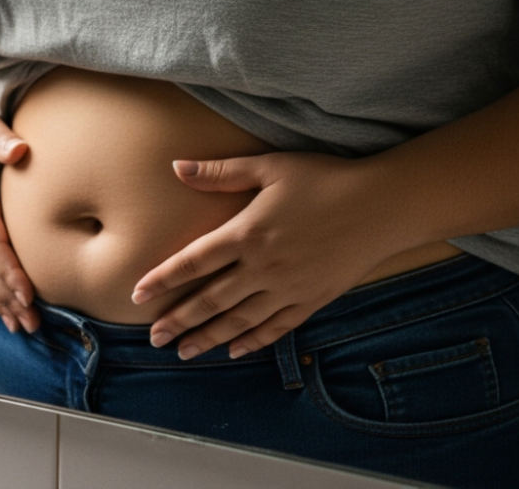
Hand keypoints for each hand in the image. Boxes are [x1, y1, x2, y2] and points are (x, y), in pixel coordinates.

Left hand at [130, 152, 407, 360]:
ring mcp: (289, 287)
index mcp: (248, 232)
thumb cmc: (324, 179)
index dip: (164, 279)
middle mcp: (264, 266)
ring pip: (240, 320)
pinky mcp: (313, 299)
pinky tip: (235, 350)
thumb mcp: (270, 167)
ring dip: (209, 337)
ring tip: (184, 352)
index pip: (194, 261)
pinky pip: (277, 327)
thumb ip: (221, 172)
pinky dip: (254, 340)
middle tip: (153, 337)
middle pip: (211, 299)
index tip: (138, 294)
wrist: (381, 206)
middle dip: (179, 320)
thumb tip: (177, 167)